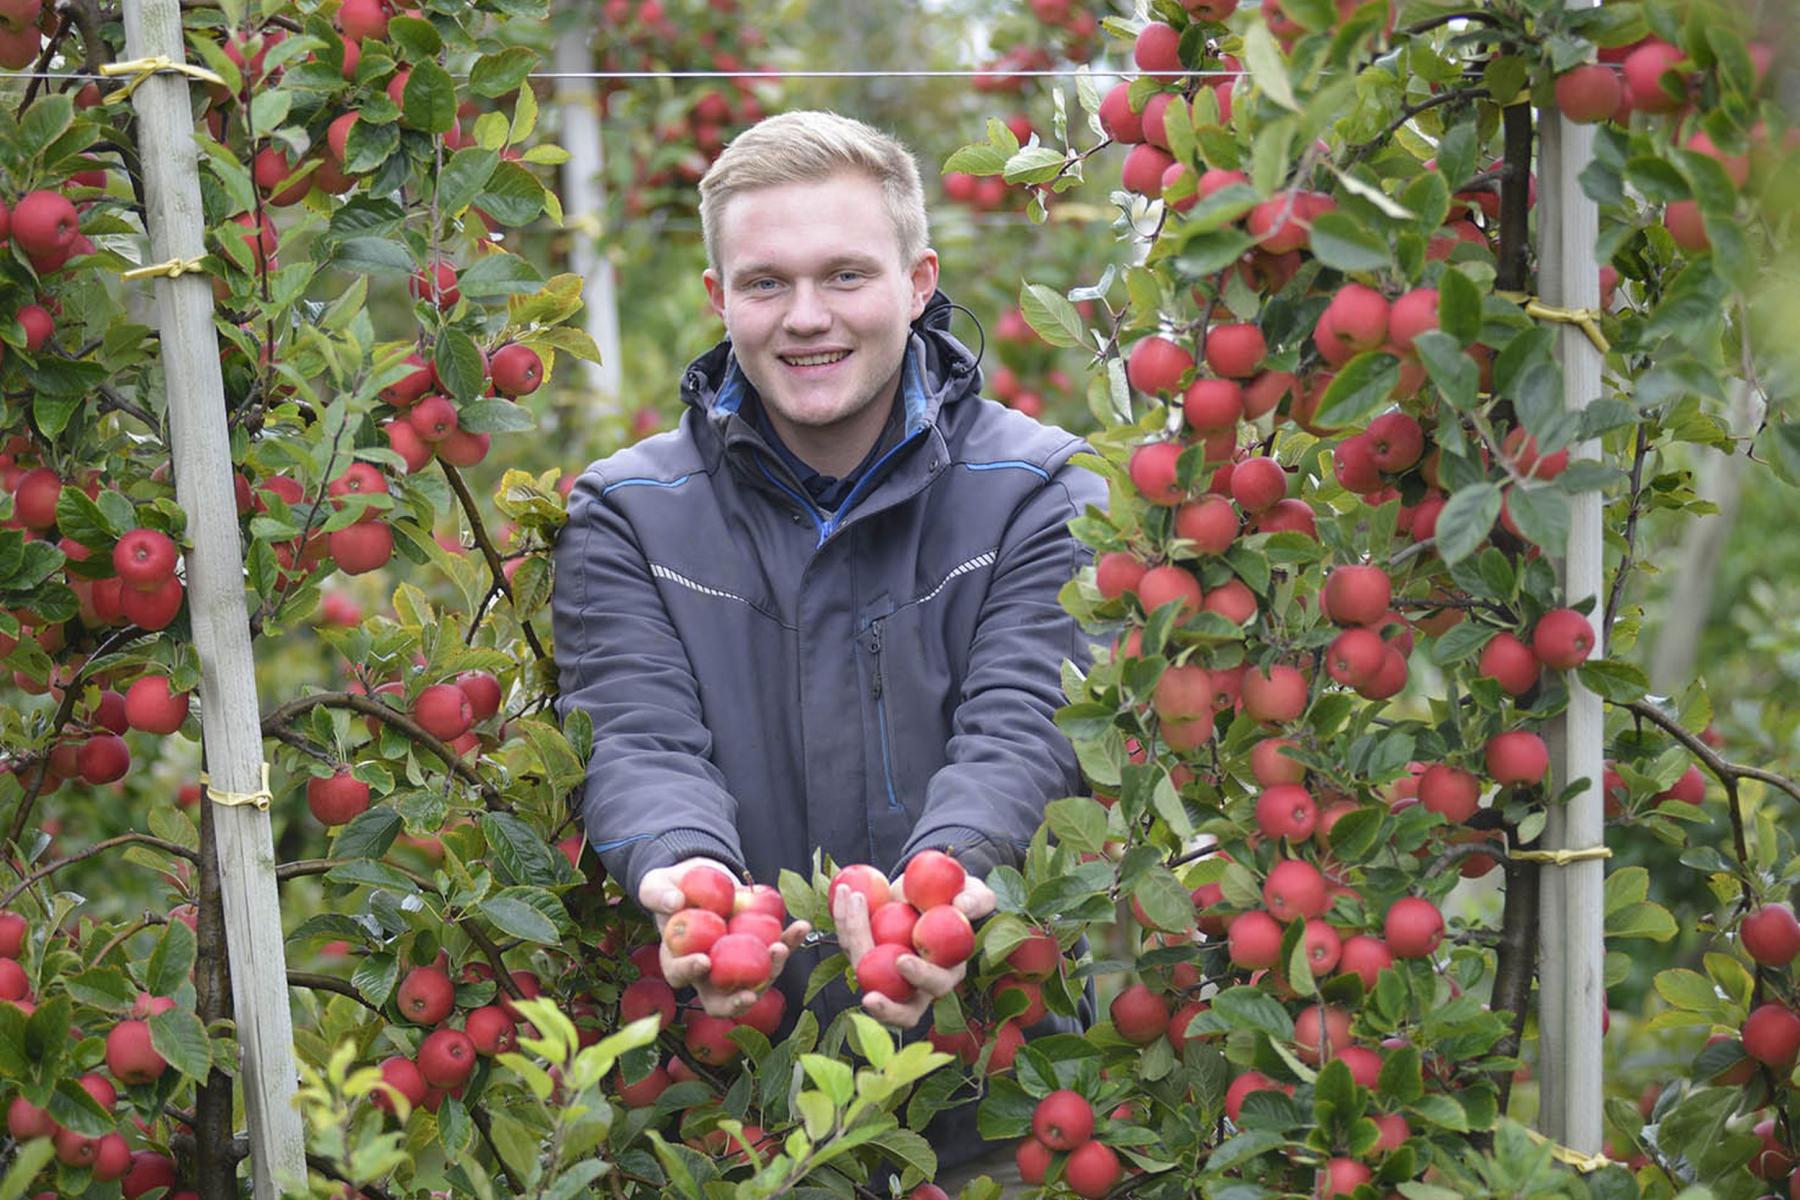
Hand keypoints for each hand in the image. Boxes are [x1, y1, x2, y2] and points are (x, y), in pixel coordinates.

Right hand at [639, 856, 810, 1018]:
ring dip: (771, 969)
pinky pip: (775, 950)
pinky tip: (801, 926)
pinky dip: (790, 941)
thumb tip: (675, 903)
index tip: (704, 960)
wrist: (699, 879)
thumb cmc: (671, 889)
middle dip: (737, 1001)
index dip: (690, 973)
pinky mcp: (758, 950)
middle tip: (750, 993)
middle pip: (722, 1000)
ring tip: (781, 947)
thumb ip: (660, 895)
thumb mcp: (657, 886)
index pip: (680, 976)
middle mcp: (707, 974)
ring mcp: (735, 966)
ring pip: (756, 981)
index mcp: (677, 960)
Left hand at [835, 869, 995, 1028]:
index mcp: (946, 971)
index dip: (920, 979)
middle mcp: (914, 982)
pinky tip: (843, 893)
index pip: (935, 986)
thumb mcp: (975, 893)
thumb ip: (976, 900)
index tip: (903, 960)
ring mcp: (886, 970)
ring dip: (852, 935)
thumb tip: (961, 907)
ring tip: (852, 898)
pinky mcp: (867, 952)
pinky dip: (844, 918)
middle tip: (870, 998)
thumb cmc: (959, 896)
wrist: (930, 886)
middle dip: (885, 1008)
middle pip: (899, 1007)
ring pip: (863, 967)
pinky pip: (851, 941)